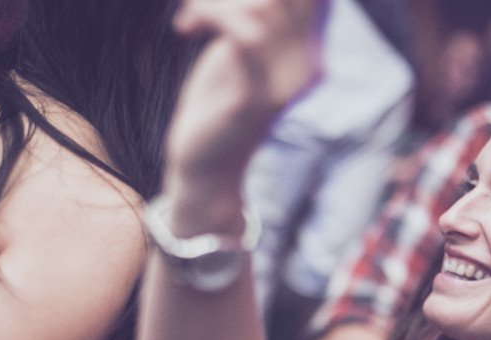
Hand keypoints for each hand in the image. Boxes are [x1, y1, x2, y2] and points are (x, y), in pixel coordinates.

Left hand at [164, 0, 325, 214]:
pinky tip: (185, 28)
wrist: (208, 171)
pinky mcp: (254, 98)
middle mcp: (303, 67)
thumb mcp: (238, 55)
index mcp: (304, 54)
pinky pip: (246, 37)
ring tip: (191, 16)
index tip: (218, 0)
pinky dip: (211, 16)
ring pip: (264, 8)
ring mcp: (281, 84)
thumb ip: (251, 20)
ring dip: (217, 2)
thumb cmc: (218, 107)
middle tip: (201, 5)